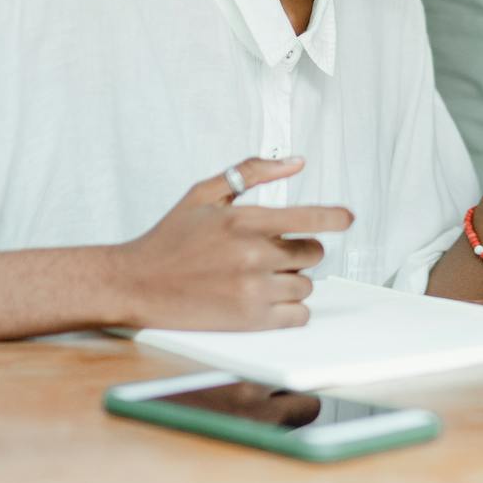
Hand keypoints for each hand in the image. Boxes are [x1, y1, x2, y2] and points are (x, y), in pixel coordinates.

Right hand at [106, 157, 352, 330]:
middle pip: (311, 253)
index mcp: (243, 220)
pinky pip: (298, 315)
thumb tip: (295, 161)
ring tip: (258, 277)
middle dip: (299, 251)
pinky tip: (266, 299)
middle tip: (271, 253)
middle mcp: (252, 255)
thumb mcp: (204, 193)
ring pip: (305, 285)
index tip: (347, 218)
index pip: (308, 217)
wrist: (135, 283)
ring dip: (291, 280)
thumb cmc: (169, 238)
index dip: (334, 217)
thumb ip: (251, 172)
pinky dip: (289, 309)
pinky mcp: (250, 321)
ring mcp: (252, 290)